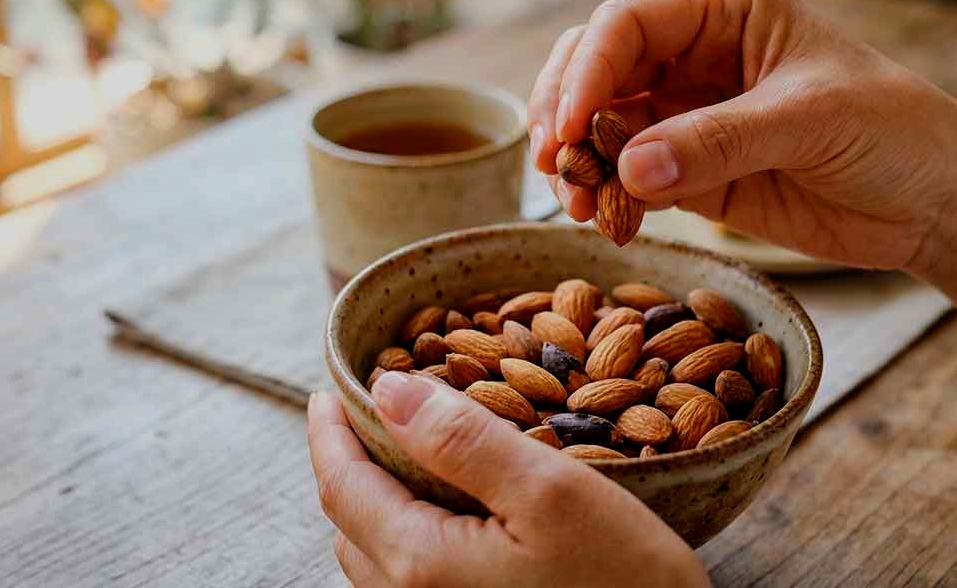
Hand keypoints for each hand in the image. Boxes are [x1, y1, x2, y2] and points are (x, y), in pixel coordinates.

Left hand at [307, 377, 709, 587]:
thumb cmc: (626, 585)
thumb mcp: (552, 492)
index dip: (330, 431)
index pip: (341, 485)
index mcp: (420, 564)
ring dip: (377, 502)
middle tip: (370, 414)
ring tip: (406, 456)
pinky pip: (411, 583)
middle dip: (350, 463)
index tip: (332, 389)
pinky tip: (450, 515)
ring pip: (377, 558)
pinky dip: (409, 535)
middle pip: (350, 523)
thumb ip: (462, 439)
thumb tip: (388, 391)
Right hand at [528, 0, 956, 270]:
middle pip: (597, 68)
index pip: (627, 24)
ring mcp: (689, 114)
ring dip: (580, 161)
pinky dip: (609, 195)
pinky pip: (630, 175)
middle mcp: (696, 53)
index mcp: (725, 8)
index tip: (571, 127)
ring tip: (574, 203)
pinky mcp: (692, 170)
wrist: (932, 201)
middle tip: (555, 164)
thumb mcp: (808, 121)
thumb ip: (717, 142)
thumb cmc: (891, 130)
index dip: (587, 71)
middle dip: (567, 114)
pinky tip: (607, 219)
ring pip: (604, 125)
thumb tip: (627, 168)